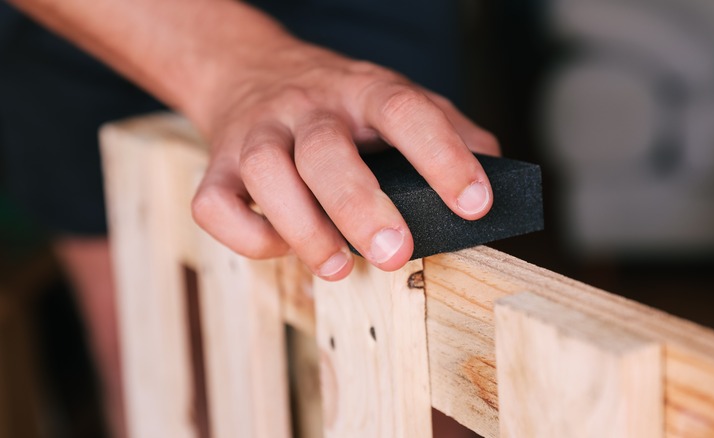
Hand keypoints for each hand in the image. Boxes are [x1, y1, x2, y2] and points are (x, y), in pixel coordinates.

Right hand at [190, 41, 499, 280]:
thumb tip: (497, 177)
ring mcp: (257, 135)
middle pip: (326, 150)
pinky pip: (216, 206)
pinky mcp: (217, 167)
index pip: (406, 112)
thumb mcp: (395, 99)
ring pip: (267, 175)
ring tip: (339, 266)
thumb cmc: (336, 103)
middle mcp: (307, 108)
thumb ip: (448, 131)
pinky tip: (284, 247)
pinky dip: (249, 238)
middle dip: (361, 208)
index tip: (474, 203)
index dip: (443, 157)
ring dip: (304, 229)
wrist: (249, 71)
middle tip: (395, 253)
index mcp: (362, 91)